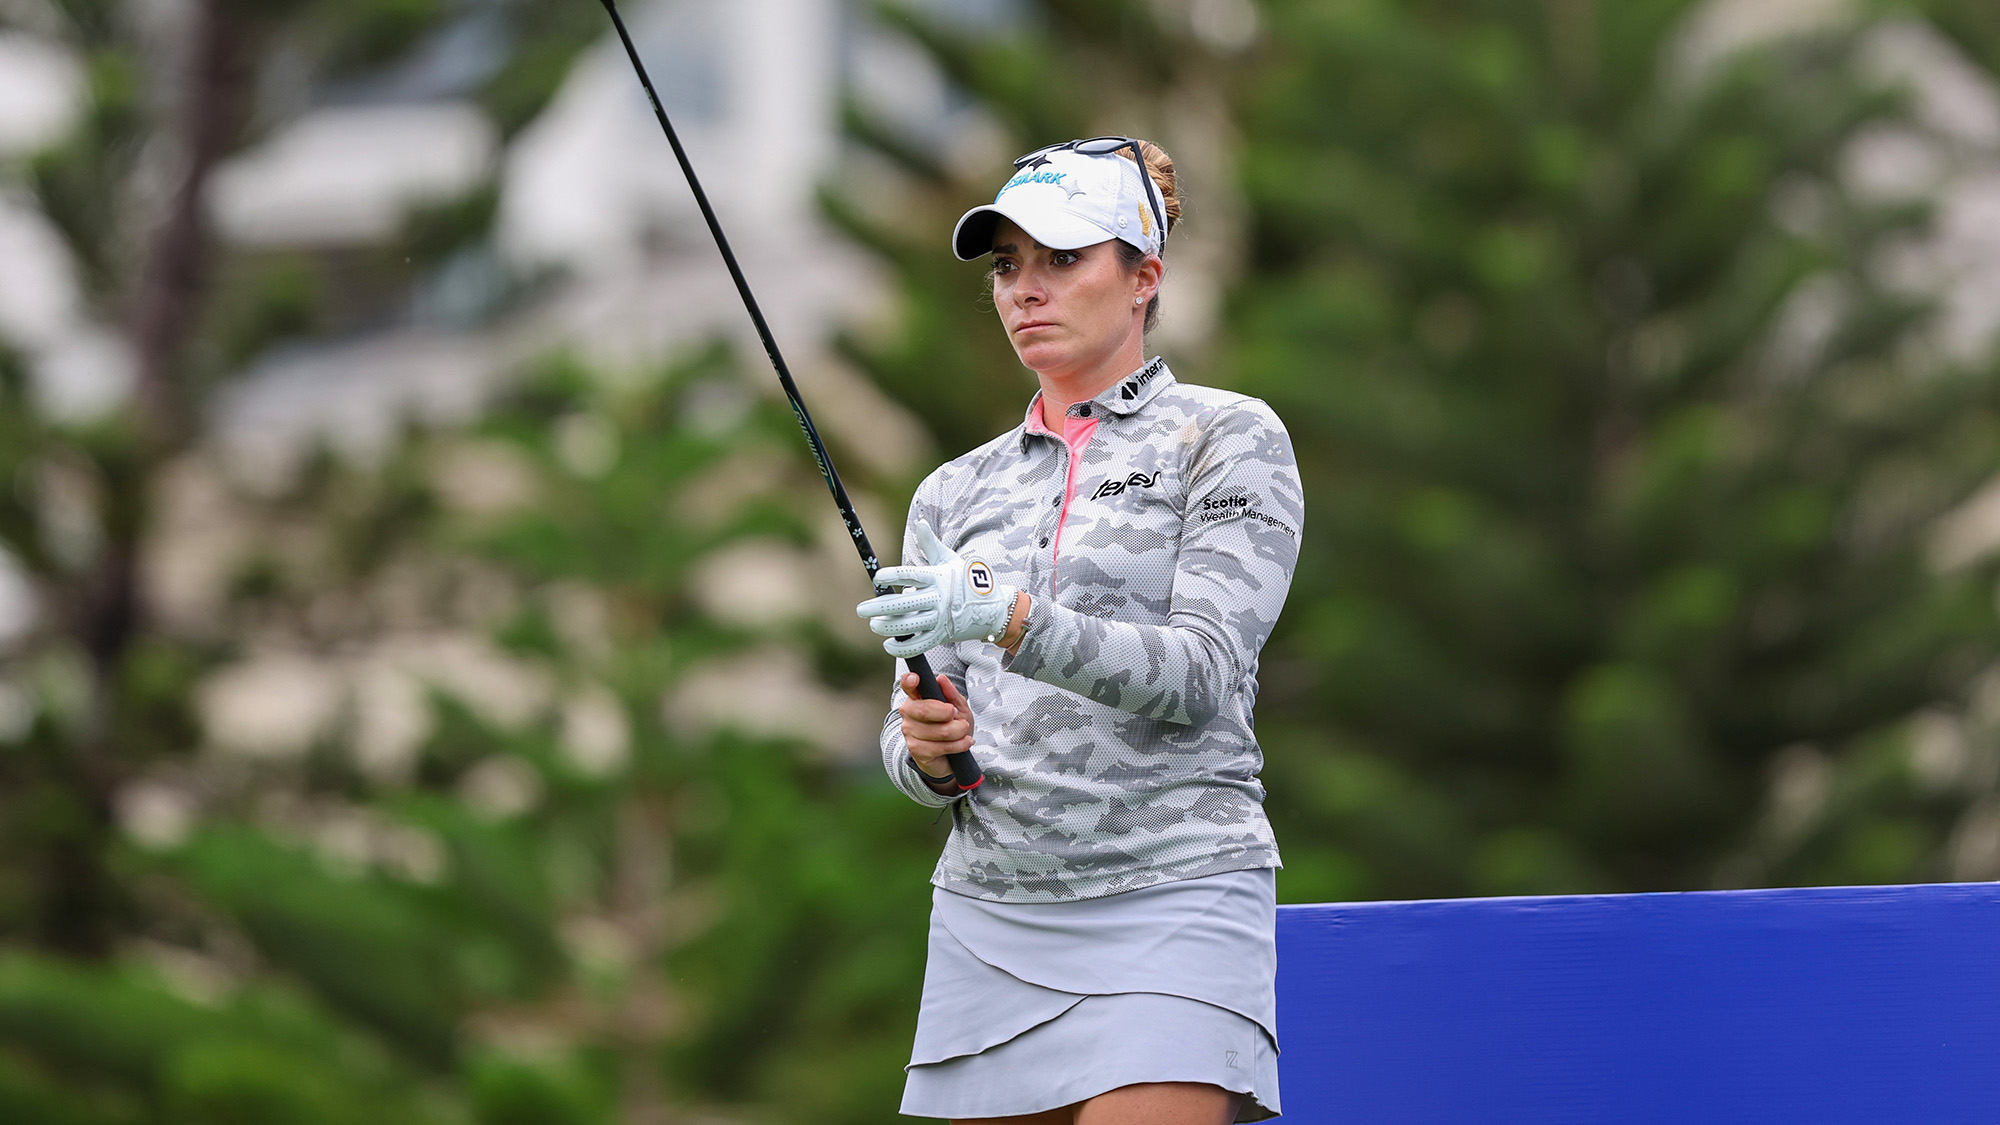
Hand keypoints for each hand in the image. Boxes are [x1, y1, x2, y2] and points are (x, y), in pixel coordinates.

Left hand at [857, 522, 1019, 658]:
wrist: (992, 608)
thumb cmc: (966, 580)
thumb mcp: (950, 560)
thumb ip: (931, 544)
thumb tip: (920, 523)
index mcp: (936, 577)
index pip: (910, 575)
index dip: (892, 576)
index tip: (878, 578)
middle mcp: (937, 598)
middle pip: (904, 604)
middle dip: (879, 607)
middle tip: (861, 609)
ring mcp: (939, 619)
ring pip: (908, 625)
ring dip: (887, 627)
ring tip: (874, 624)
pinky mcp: (941, 636)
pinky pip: (918, 645)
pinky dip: (902, 648)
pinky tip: (888, 644)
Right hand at [900, 672, 972, 777]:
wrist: (952, 755)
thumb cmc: (952, 726)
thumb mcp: (958, 708)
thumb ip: (951, 694)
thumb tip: (941, 679)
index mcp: (916, 697)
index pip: (907, 686)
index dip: (909, 681)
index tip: (915, 678)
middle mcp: (908, 713)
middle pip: (924, 710)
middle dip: (947, 713)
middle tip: (957, 715)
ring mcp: (909, 732)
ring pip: (938, 731)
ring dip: (959, 731)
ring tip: (964, 731)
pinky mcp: (916, 750)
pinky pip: (940, 747)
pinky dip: (959, 745)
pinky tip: (964, 742)